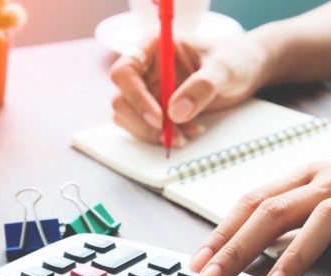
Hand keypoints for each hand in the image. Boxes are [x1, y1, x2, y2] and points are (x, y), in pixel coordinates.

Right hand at [110, 34, 270, 145]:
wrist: (246, 71)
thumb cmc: (235, 59)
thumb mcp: (225, 69)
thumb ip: (202, 86)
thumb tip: (176, 113)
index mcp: (155, 47)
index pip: (125, 72)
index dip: (136, 97)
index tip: (159, 118)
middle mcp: (146, 69)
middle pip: (121, 99)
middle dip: (144, 123)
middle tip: (172, 135)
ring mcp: (148, 90)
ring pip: (127, 117)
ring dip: (151, 133)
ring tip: (185, 134)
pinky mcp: (154, 108)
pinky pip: (142, 127)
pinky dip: (159, 136)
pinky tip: (186, 133)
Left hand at [189, 161, 330, 275]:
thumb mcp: (316, 198)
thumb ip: (291, 220)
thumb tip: (254, 254)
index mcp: (300, 177)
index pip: (249, 202)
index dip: (221, 231)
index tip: (198, 260)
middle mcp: (319, 178)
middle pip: (263, 210)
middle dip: (232, 247)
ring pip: (300, 219)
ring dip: (276, 261)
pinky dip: (305, 258)